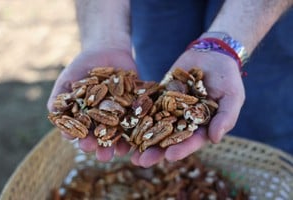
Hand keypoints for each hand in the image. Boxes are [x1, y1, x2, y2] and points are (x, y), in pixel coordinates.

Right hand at [47, 47, 135, 161]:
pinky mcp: (136, 104)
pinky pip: (138, 117)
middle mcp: (104, 119)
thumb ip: (60, 97)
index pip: (83, 133)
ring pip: (121, 132)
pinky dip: (140, 126)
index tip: (83, 144)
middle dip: (103, 147)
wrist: (106, 48)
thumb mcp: (68, 79)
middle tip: (103, 156)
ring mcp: (121, 113)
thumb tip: (52, 114)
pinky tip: (140, 135)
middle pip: (103, 137)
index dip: (82, 140)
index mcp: (86, 118)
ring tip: (121, 152)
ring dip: (121, 144)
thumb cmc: (82, 66)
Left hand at [131, 50, 244, 166]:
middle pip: (169, 138)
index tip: (169, 157)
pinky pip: (148, 106)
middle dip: (155, 151)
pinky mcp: (160, 96)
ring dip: (142, 138)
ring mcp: (171, 108)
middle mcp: (184, 120)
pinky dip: (137, 115)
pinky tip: (125, 123)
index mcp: (202, 126)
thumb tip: (215, 139)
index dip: (181, 149)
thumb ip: (226, 117)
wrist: (212, 53)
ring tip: (129, 152)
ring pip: (155, 126)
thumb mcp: (232, 96)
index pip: (191, 141)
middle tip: (140, 162)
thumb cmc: (227, 77)